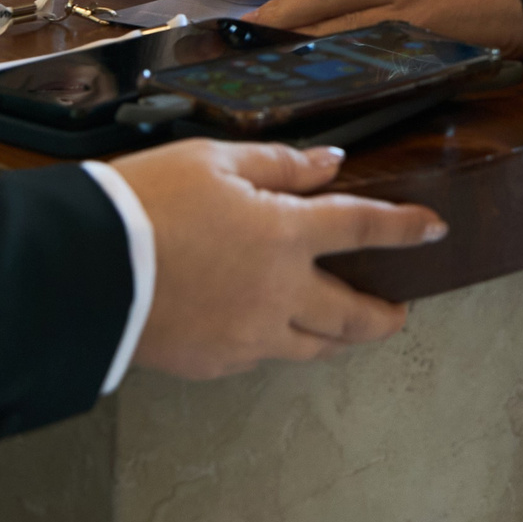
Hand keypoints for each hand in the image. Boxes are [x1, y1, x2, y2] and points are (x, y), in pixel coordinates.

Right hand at [113, 139, 445, 379]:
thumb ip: (279, 164)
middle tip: (398, 312)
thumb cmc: (147, 202)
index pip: (364, 228)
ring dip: (337, 336)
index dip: (406, 227)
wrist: (88, 267)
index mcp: (285, 234)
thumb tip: (329, 164)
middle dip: (384, 315)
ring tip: (342, 329)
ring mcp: (249, 335)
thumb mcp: (215, 160)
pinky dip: (275, 340)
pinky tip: (266, 328)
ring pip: (313, 345)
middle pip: (353, 314)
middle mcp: (279, 291)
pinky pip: (262, 355)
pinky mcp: (217, 362)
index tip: (434, 229)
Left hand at [247, 0, 522, 53]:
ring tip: (270, 61)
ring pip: (342, 23)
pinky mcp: (427, 30)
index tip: (272, 10)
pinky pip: (373, 48)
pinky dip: (342, 61)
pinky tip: (321, 77)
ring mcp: (412, 0)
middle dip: (284, 15)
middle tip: (247, 35)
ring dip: (303, 43)